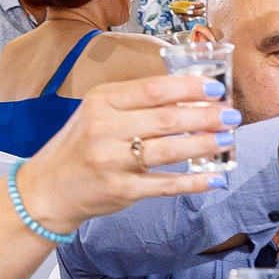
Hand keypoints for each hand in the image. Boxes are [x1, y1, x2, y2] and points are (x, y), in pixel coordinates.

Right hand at [15, 74, 232, 233]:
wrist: (47, 188)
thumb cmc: (80, 145)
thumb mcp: (98, 113)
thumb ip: (135, 103)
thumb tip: (188, 96)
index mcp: (101, 101)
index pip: (153, 89)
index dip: (189, 88)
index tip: (216, 88)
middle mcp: (105, 129)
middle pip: (166, 119)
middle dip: (205, 116)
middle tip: (231, 115)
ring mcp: (112, 161)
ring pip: (169, 150)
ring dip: (204, 144)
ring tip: (226, 139)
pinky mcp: (121, 190)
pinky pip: (165, 185)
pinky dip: (193, 182)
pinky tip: (215, 178)